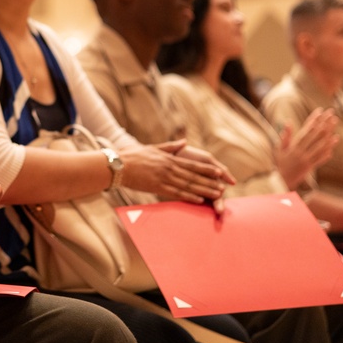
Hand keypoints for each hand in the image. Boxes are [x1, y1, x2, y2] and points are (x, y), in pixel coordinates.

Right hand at [119, 140, 234, 204]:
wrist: (118, 164)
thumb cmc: (134, 156)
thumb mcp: (154, 148)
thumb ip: (170, 146)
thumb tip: (184, 142)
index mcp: (169, 158)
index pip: (192, 164)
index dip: (207, 169)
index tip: (219, 172)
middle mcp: (169, 168)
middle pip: (194, 176)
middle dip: (210, 182)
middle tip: (223, 187)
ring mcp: (164, 178)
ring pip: (188, 186)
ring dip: (204, 190)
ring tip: (216, 195)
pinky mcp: (157, 187)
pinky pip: (176, 193)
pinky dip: (189, 197)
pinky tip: (199, 200)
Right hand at [276, 107, 337, 187]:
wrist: (280, 181)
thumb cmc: (279, 164)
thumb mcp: (278, 149)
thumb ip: (285, 136)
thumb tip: (288, 122)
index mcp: (293, 146)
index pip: (305, 130)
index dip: (313, 119)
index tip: (320, 110)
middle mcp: (301, 152)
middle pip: (315, 135)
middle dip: (324, 123)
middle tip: (331, 113)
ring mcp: (307, 159)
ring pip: (320, 145)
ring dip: (329, 133)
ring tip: (335, 124)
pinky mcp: (310, 166)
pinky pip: (321, 157)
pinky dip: (328, 149)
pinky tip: (335, 141)